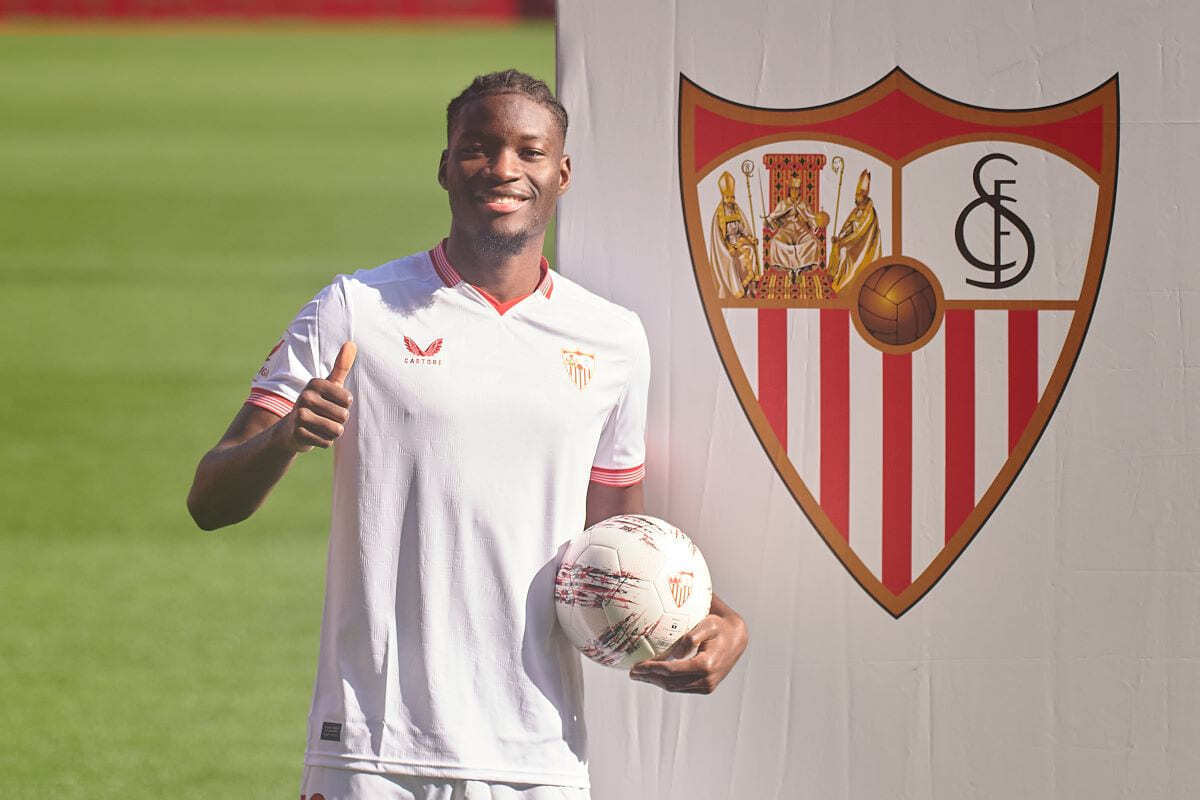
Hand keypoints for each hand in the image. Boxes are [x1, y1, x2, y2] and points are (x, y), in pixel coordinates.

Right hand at [277, 342, 356, 452]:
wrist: (291, 429)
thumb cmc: (317, 404)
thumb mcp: (329, 384)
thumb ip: (341, 366)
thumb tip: (352, 343)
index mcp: (315, 383)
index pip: (348, 399)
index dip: (344, 405)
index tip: (332, 403)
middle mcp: (305, 397)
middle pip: (343, 416)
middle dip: (339, 421)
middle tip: (325, 417)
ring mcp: (300, 416)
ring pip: (336, 430)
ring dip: (333, 432)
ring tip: (321, 426)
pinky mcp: (298, 434)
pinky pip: (327, 442)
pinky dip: (324, 442)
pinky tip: (313, 435)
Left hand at [628, 595, 747, 693]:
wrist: (736, 639)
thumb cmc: (718, 626)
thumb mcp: (707, 624)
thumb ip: (691, 637)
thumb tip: (673, 653)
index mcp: (705, 665)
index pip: (672, 671)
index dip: (652, 670)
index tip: (636, 665)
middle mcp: (706, 679)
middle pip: (670, 683)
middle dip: (650, 678)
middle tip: (633, 672)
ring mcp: (707, 686)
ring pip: (674, 687)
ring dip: (656, 681)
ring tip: (640, 674)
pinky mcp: (706, 687)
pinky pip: (681, 687)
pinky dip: (666, 681)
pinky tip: (655, 674)